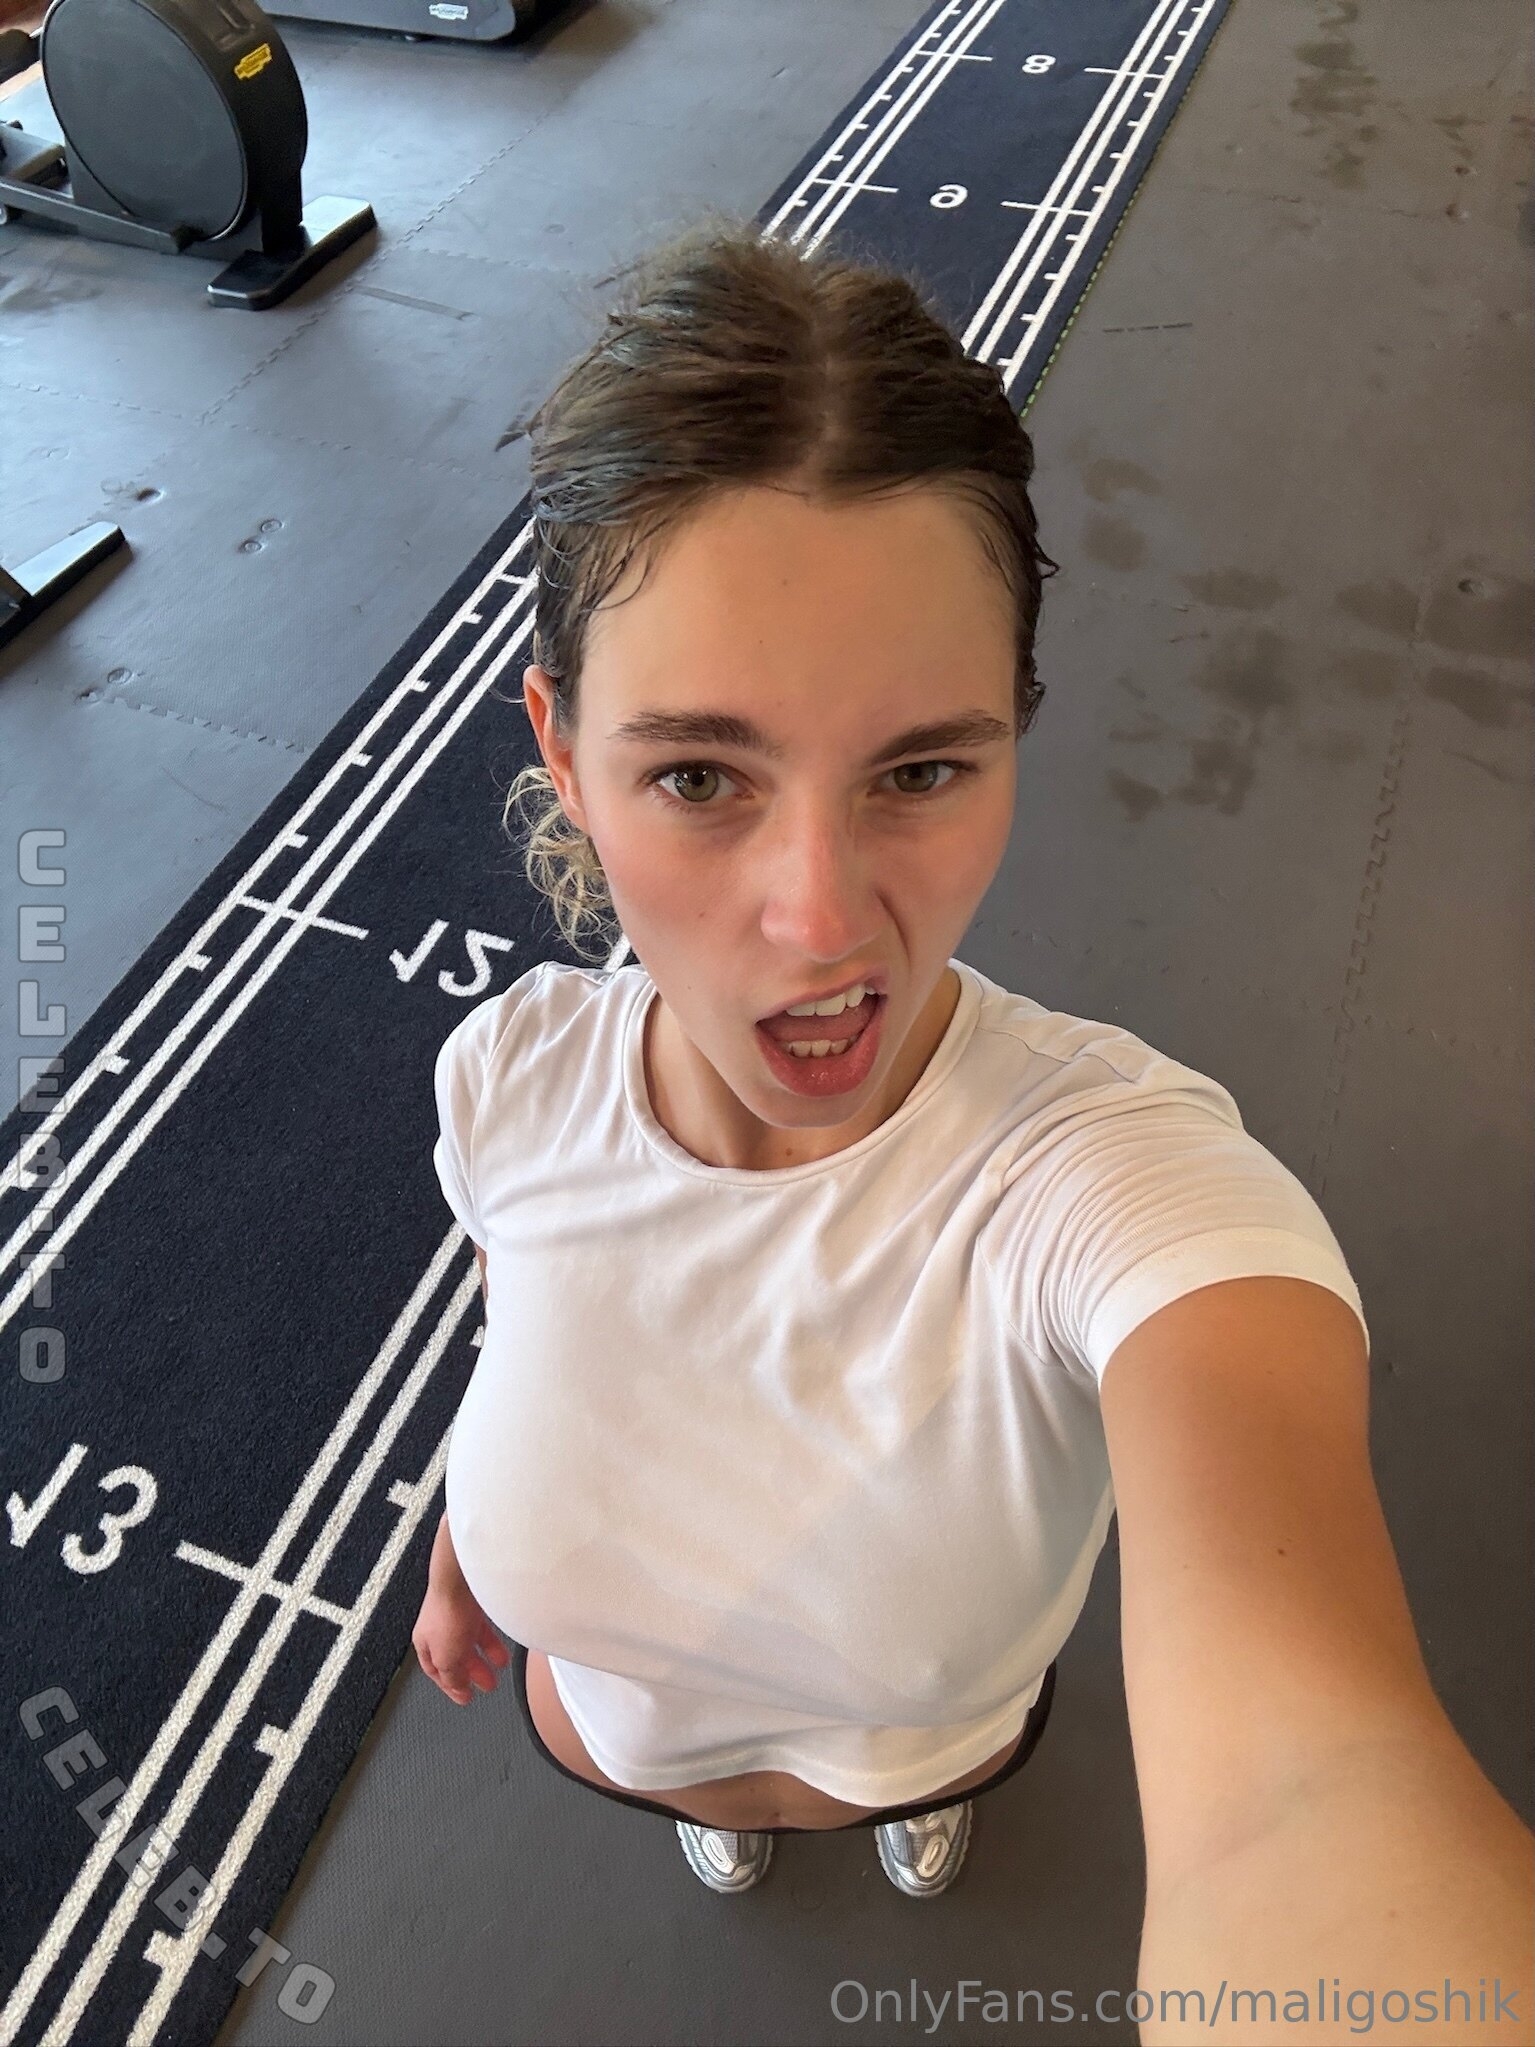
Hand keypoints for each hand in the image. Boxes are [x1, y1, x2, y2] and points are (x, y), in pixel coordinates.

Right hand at [412, 1576, 510, 1705]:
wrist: (460, 1578)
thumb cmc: (446, 1612)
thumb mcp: (446, 1657)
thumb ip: (451, 1675)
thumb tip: (457, 1687)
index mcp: (425, 1643)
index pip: (436, 1671)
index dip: (450, 1686)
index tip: (464, 1697)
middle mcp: (439, 1629)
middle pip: (455, 1657)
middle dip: (471, 1673)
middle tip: (486, 1686)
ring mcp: (456, 1616)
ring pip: (471, 1642)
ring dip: (485, 1659)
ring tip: (499, 1670)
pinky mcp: (473, 1605)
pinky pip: (484, 1628)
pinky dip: (493, 1642)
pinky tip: (502, 1649)